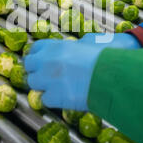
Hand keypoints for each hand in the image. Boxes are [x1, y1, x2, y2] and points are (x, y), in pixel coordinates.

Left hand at [24, 34, 139, 110]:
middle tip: (45, 75)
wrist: (114, 76)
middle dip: (36, 70)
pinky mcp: (55, 97)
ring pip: (33, 83)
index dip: (37, 55)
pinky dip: (53, 100)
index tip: (40, 59)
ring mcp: (49, 79)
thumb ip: (80, 44)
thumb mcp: (94, 42)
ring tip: (56, 88)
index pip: (35, 48)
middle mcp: (48, 61)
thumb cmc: (108, 56)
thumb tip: (80, 45)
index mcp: (57, 46)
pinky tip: (64, 97)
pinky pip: (45, 99)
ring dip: (43, 86)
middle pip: (28, 65)